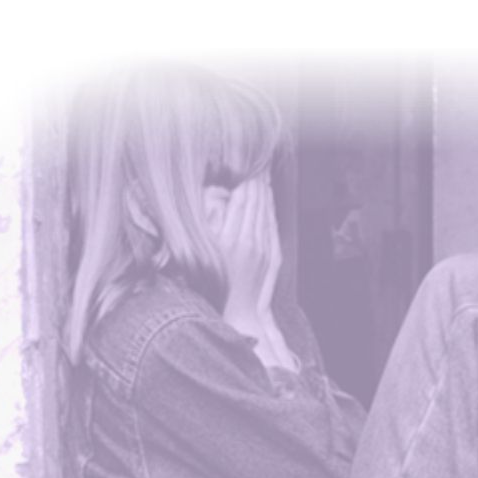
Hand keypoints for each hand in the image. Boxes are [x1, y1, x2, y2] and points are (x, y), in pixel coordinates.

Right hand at [216, 176, 281, 323]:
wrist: (239, 313)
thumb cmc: (214, 286)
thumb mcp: (204, 255)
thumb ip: (209, 226)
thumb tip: (213, 199)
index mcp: (230, 239)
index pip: (240, 200)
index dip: (244, 181)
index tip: (242, 167)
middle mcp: (249, 242)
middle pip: (255, 203)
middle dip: (256, 181)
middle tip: (255, 163)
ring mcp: (264, 249)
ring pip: (266, 212)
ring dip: (265, 192)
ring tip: (263, 174)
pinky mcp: (272, 255)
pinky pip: (272, 225)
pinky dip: (271, 209)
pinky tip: (268, 199)